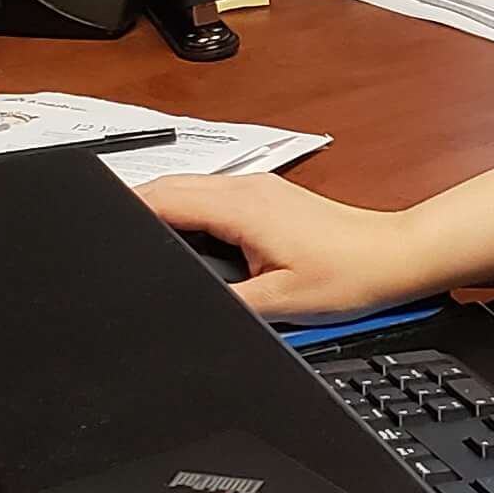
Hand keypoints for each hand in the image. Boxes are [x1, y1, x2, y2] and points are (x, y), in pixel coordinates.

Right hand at [140, 172, 441, 324]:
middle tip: (113, 245)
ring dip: (165, 215)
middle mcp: (246, 187)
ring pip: (190, 192)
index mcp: (241, 205)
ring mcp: (257, 189)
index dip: (124, 211)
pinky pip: (212, 200)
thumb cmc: (350, 275)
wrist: (396, 257)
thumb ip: (223, 303)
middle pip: (170, 188)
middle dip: (136, 212)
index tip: (97, 226)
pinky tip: (189, 246)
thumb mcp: (278, 303)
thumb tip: (184, 305)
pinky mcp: (266, 200)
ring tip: (145, 249)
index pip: (162, 197)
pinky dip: (191, 218)